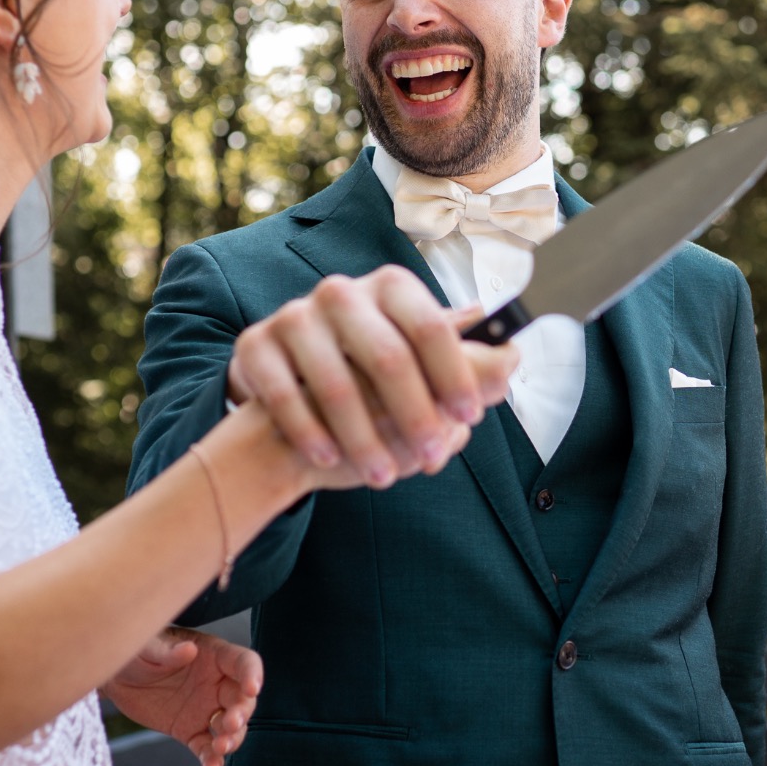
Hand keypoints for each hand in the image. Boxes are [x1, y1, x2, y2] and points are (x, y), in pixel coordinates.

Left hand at [101, 628, 263, 765]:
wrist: (116, 677)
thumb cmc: (136, 651)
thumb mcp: (147, 646)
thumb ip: (168, 650)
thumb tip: (189, 650)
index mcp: (214, 656)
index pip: (244, 662)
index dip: (253, 674)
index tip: (253, 688)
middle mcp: (217, 683)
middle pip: (242, 699)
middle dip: (241, 713)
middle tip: (230, 724)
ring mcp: (206, 710)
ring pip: (230, 728)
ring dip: (232, 739)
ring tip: (220, 748)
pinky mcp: (190, 731)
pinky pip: (206, 747)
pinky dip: (211, 759)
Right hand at [228, 267, 516, 489]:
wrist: (289, 396)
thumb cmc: (369, 383)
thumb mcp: (421, 369)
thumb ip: (467, 365)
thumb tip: (512, 355)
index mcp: (392, 289)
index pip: (430, 327)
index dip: (454, 374)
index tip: (470, 415)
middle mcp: (342, 293)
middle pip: (387, 358)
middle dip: (414, 415)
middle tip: (429, 458)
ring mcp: (295, 317)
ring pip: (336, 385)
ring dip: (363, 439)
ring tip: (382, 476)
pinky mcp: (255, 346)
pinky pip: (284, 396)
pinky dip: (311, 434)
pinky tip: (329, 461)